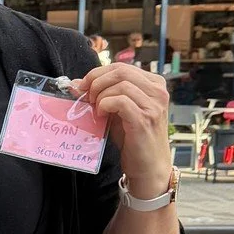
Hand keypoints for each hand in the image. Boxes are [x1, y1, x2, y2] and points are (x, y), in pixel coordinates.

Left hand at [74, 64, 173, 199]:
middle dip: (96, 81)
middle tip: (86, 96)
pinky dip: (105, 104)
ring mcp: (153, 105)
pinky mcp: (144, 119)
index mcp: (154, 84)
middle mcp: (158, 91)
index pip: (122, 67)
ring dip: (100, 95)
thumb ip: (103, 95)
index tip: (82, 85)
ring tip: (95, 108)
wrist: (148, 166)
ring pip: (120, 84)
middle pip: (121, 71)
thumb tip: (75, 83)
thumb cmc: (133, 139)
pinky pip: (120, 100)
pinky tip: (101, 115)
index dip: (98, 73)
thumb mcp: (117, 112)